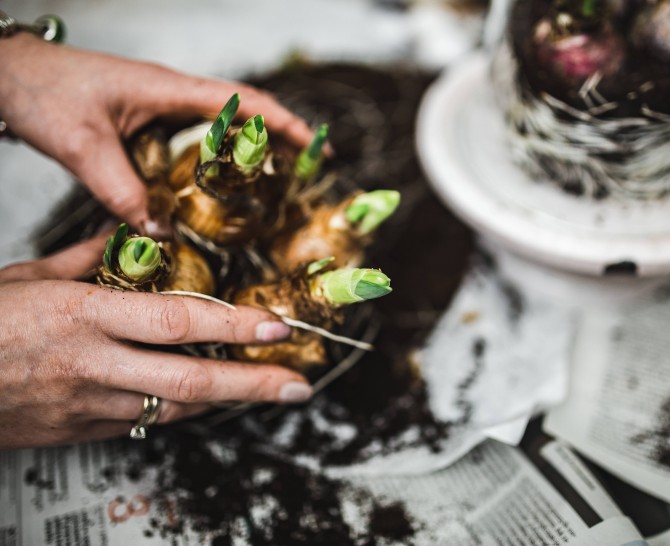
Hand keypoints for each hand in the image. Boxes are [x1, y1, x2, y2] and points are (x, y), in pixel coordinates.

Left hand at [0, 34, 314, 235]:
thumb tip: (161, 231)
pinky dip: (212, 160)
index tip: (313, 147)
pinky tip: (211, 188)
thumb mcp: (83, 146)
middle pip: (241, 113)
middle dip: (277, 139)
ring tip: (270, 185)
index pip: (243, 102)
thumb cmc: (42, 90)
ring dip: (247, 151)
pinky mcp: (144, 120)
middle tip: (302, 173)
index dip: (283, 123)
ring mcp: (159, 105)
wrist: (6, 73)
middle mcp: (171, 94)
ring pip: (218, 126)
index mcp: (169, 89)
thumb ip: (122, 191)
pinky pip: (191, 139)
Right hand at [0, 237, 311, 449]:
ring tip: (270, 389)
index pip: (178, 320)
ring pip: (176, 407)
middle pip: (191, 379)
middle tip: (298, 384)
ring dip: (228, 398)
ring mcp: (88, 405)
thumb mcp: (27, 277)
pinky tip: (211, 398)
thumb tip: (132, 232)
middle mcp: (94, 364)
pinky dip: (182, 408)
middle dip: (253, 383)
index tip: (278, 323)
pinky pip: (146, 422)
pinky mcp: (81, 431)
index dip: (235, 325)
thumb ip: (88, 257)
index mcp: (83, 316)